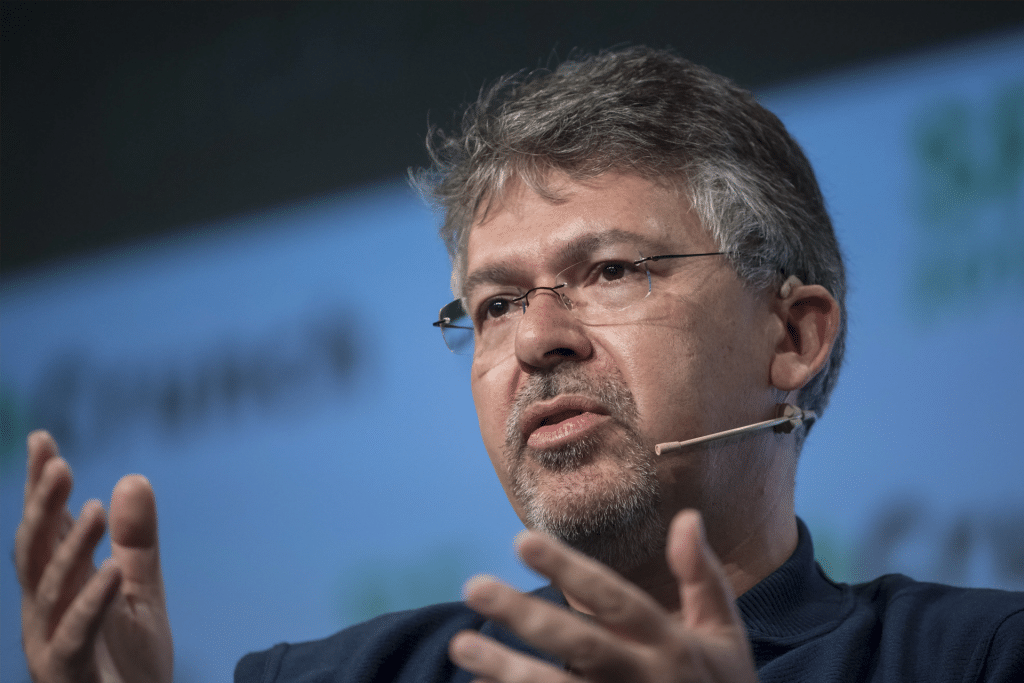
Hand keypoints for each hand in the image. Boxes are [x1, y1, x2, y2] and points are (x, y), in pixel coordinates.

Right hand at [15, 431, 173, 682]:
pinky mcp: (68, 673)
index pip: (46, 529)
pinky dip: (92, 601)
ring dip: (70, 548)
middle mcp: (45, 611)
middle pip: (34, 551)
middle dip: (43, 507)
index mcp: (59, 588)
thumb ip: (137, 541)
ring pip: (49, 589)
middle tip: (59, 463)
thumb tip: (133, 478)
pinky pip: (77, 633)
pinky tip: (111, 571)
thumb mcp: (140, 592)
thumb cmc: (129, 663)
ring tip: (97, 510)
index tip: (43, 440)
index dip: (41, 487)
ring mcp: (51, 643)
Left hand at [448, 509, 756, 681]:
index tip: (522, 540)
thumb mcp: (723, 633)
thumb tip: (687, 517)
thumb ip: (701, 577)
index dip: (569, 570)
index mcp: (670, 644)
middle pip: (578, 644)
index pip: (614, 599)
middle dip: (525, 616)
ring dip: (506, 669)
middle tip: (474, 585)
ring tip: (460, 644)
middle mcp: (642, 678)